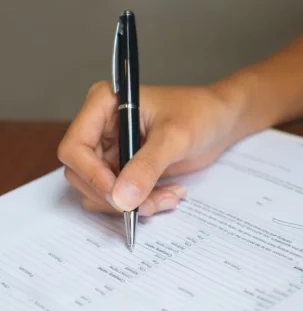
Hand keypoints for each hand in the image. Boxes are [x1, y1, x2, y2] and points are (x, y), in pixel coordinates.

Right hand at [57, 81, 247, 215]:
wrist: (219, 121)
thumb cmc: (199, 114)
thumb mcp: (174, 137)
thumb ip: (147, 167)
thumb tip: (122, 198)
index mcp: (104, 105)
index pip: (75, 147)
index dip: (92, 175)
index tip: (119, 194)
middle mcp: (101, 129)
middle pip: (83, 175)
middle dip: (116, 196)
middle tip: (148, 204)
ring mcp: (113, 151)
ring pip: (102, 192)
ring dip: (132, 204)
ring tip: (168, 197)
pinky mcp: (127, 169)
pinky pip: (121, 197)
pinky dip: (143, 203)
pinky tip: (169, 194)